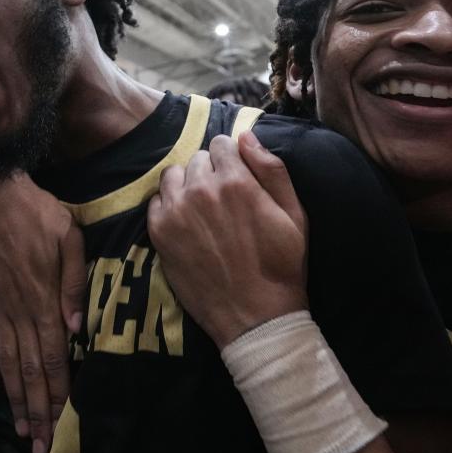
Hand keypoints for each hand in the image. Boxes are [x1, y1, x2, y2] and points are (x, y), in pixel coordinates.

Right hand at [0, 171, 85, 452]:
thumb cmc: (40, 212)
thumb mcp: (69, 237)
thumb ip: (73, 283)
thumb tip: (75, 329)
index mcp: (42, 298)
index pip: (51, 355)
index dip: (56, 391)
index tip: (60, 421)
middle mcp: (18, 309)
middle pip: (28, 369)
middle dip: (35, 409)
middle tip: (39, 444)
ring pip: (7, 363)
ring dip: (15, 398)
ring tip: (21, 429)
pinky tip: (2, 388)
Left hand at [147, 132, 308, 349]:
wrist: (254, 316)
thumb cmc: (282, 266)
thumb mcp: (294, 214)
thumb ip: (272, 169)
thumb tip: (246, 135)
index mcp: (236, 181)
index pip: (222, 143)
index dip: (232, 158)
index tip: (237, 176)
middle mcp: (201, 189)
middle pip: (198, 158)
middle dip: (210, 171)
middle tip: (222, 198)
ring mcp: (176, 210)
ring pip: (174, 175)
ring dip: (187, 184)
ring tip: (201, 208)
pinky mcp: (159, 232)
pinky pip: (156, 200)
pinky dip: (169, 205)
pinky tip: (186, 223)